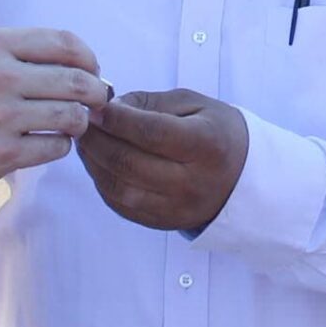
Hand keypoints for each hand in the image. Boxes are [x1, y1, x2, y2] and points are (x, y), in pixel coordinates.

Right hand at [0, 28, 109, 188]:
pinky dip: (61, 144)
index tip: (93, 68)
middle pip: (77, 81)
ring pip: (72, 116)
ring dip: (80, 120)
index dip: (89, 56)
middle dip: (97, 91)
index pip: (65, 43)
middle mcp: (0, 78)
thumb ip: (22, 51)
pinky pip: (56, 147)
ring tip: (73, 121)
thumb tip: (82, 62)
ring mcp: (1, 117)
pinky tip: (51, 140)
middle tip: (98, 98)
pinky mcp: (2, 153)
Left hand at [75, 88, 250, 232]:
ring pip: (120, 189)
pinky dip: (102, 183)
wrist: (243, 178)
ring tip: (86, 142)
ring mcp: (177, 208)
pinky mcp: (163, 223)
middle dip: (97, 140)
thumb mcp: (195, 104)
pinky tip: (98, 164)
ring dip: (93, 164)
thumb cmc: (216, 132)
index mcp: (206, 145)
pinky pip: (121, 206)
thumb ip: (151, 103)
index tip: (97, 107)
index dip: (117, 119)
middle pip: (130, 163)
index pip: (151, 132)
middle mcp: (192, 182)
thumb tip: (111, 107)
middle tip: (82, 123)